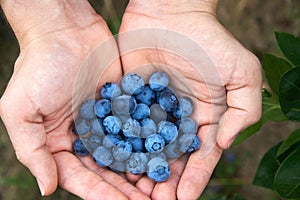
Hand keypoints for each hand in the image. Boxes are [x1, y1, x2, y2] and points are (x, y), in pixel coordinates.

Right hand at [0, 1, 148, 198]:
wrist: (65, 29)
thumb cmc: (38, 67)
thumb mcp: (21, 111)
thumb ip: (32, 151)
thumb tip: (47, 188)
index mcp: (61, 143)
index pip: (82, 177)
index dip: (102, 194)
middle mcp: (86, 136)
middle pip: (109, 171)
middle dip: (127, 189)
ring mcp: (108, 121)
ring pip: (127, 153)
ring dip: (142, 171)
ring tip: (161, 187)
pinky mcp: (125, 104)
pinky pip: (139, 127)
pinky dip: (151, 143)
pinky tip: (166, 156)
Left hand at [118, 0, 261, 198]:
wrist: (171, 12)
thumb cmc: (209, 40)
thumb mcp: (242, 73)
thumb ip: (245, 111)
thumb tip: (224, 143)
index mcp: (203, 118)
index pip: (200, 156)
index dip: (194, 179)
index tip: (183, 198)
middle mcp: (176, 119)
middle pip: (171, 159)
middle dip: (165, 182)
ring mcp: (151, 111)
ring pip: (145, 149)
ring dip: (141, 173)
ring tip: (135, 194)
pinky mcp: (129, 100)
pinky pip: (124, 127)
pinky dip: (120, 147)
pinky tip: (114, 164)